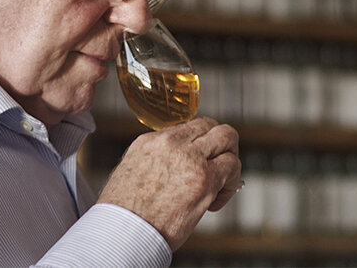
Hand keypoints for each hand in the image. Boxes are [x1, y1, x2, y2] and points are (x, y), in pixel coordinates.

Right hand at [96, 117, 240, 250]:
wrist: (124, 231)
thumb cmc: (125, 212)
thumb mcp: (131, 171)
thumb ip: (155, 160)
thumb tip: (173, 166)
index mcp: (150, 141)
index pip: (188, 128)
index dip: (200, 144)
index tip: (200, 161)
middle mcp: (170, 142)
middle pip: (210, 125)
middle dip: (222, 144)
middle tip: (220, 166)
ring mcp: (189, 157)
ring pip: (227, 138)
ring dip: (230, 160)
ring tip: (221, 185)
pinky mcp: (205, 178)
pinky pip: (232, 166)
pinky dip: (231, 185)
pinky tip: (215, 202)